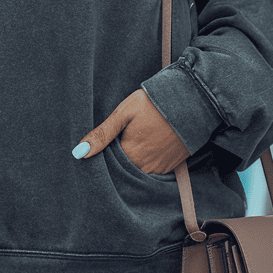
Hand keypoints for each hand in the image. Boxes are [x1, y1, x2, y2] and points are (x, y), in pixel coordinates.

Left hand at [72, 89, 189, 175]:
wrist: (193, 101)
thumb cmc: (155, 102)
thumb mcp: (125, 112)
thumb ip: (103, 134)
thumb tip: (78, 153)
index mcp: (129, 154)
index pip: (107, 165)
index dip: (102, 157)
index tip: (99, 149)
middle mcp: (144, 166)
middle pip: (122, 170)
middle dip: (115, 163)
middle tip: (116, 144)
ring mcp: (159, 168)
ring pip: (137, 172)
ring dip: (131, 163)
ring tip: (132, 144)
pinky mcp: (171, 166)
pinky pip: (152, 171)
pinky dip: (146, 164)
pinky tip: (145, 149)